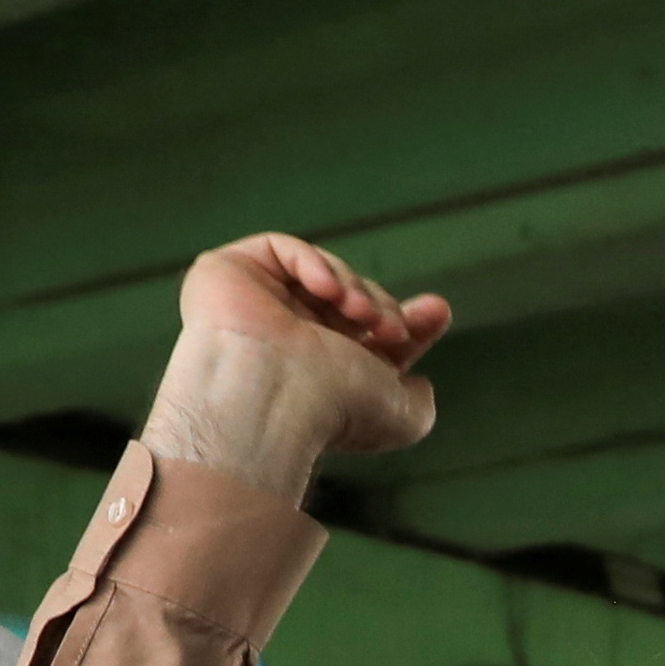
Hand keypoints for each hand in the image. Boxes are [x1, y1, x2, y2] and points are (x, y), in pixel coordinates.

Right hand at [139, 233, 453, 498]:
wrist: (272, 395)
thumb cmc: (335, 409)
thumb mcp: (403, 417)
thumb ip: (418, 402)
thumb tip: (420, 384)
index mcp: (324, 373)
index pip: (372, 335)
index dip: (410, 320)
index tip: (437, 311)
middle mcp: (289, 340)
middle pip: (355, 300)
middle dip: (385, 306)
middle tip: (394, 327)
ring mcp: (257, 307)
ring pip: (326, 274)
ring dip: (357, 289)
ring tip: (362, 315)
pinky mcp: (227, 274)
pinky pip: (282, 249)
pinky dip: (315, 263)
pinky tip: (327, 290)